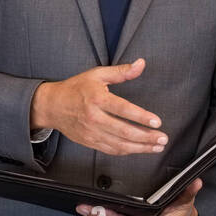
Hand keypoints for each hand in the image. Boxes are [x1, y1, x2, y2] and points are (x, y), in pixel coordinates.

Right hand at [30, 57, 167, 155]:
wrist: (52, 106)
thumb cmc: (76, 88)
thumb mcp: (98, 74)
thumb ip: (121, 71)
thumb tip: (141, 64)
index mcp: (97, 99)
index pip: (123, 109)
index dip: (141, 117)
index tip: (157, 122)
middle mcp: (94, 118)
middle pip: (124, 131)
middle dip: (147, 137)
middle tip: (163, 138)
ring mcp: (91, 132)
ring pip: (119, 144)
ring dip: (141, 148)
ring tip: (157, 147)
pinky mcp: (89, 142)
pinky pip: (111, 149)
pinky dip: (127, 151)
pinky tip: (140, 149)